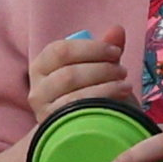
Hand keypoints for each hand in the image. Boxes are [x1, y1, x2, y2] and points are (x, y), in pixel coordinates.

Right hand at [20, 29, 136, 124]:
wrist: (84, 132)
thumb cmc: (90, 95)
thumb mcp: (97, 69)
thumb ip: (105, 50)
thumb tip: (117, 29)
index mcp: (41, 66)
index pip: (60, 51)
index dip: (91, 48)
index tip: (115, 51)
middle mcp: (37, 89)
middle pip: (69, 73)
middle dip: (101, 69)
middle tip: (122, 71)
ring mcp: (44, 111)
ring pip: (74, 94)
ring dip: (105, 86)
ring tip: (125, 85)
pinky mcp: (55, 128)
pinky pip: (79, 112)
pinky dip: (102, 102)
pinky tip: (120, 98)